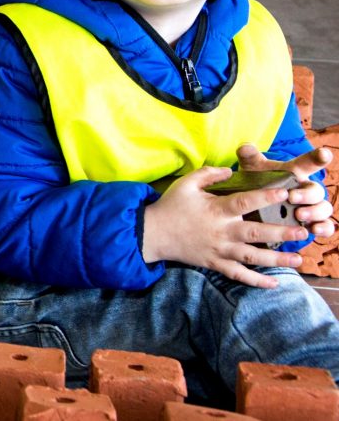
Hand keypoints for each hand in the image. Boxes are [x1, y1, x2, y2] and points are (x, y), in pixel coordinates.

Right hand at [142, 166, 309, 287]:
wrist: (151, 233)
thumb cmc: (170, 206)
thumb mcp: (186, 183)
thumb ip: (209, 173)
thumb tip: (230, 170)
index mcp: (216, 210)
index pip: (245, 202)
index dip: (266, 196)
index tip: (286, 193)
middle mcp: (222, 231)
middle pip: (256, 233)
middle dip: (281, 233)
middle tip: (302, 232)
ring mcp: (219, 250)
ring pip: (252, 257)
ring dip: (277, 259)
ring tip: (297, 259)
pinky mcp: (215, 263)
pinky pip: (238, 274)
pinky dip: (256, 281)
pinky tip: (274, 283)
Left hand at [236, 144, 336, 236]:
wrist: (254, 204)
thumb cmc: (258, 181)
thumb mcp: (253, 168)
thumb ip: (249, 156)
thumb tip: (244, 146)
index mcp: (296, 172)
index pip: (309, 163)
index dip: (318, 157)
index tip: (323, 154)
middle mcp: (307, 189)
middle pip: (316, 190)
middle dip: (307, 194)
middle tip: (292, 197)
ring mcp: (312, 206)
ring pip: (324, 208)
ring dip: (314, 212)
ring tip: (299, 215)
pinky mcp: (312, 222)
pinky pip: (326, 226)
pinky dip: (324, 228)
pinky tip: (314, 230)